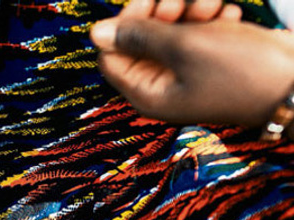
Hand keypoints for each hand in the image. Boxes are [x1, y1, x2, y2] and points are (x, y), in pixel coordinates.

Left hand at [90, 0, 293, 126]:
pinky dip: (211, 18)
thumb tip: (95, 32)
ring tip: (212, 6)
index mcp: (148, 93)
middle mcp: (164, 86)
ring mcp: (190, 72)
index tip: (148, 3)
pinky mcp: (215, 60)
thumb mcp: (184, 46)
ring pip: (172, 30)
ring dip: (189, 9)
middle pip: (141, 40)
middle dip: (159, 13)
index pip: (112, 55)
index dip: (125, 25)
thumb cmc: (242, 71)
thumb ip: (139, 37)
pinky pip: (200, 31)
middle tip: (179, 2)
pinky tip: (230, 16)